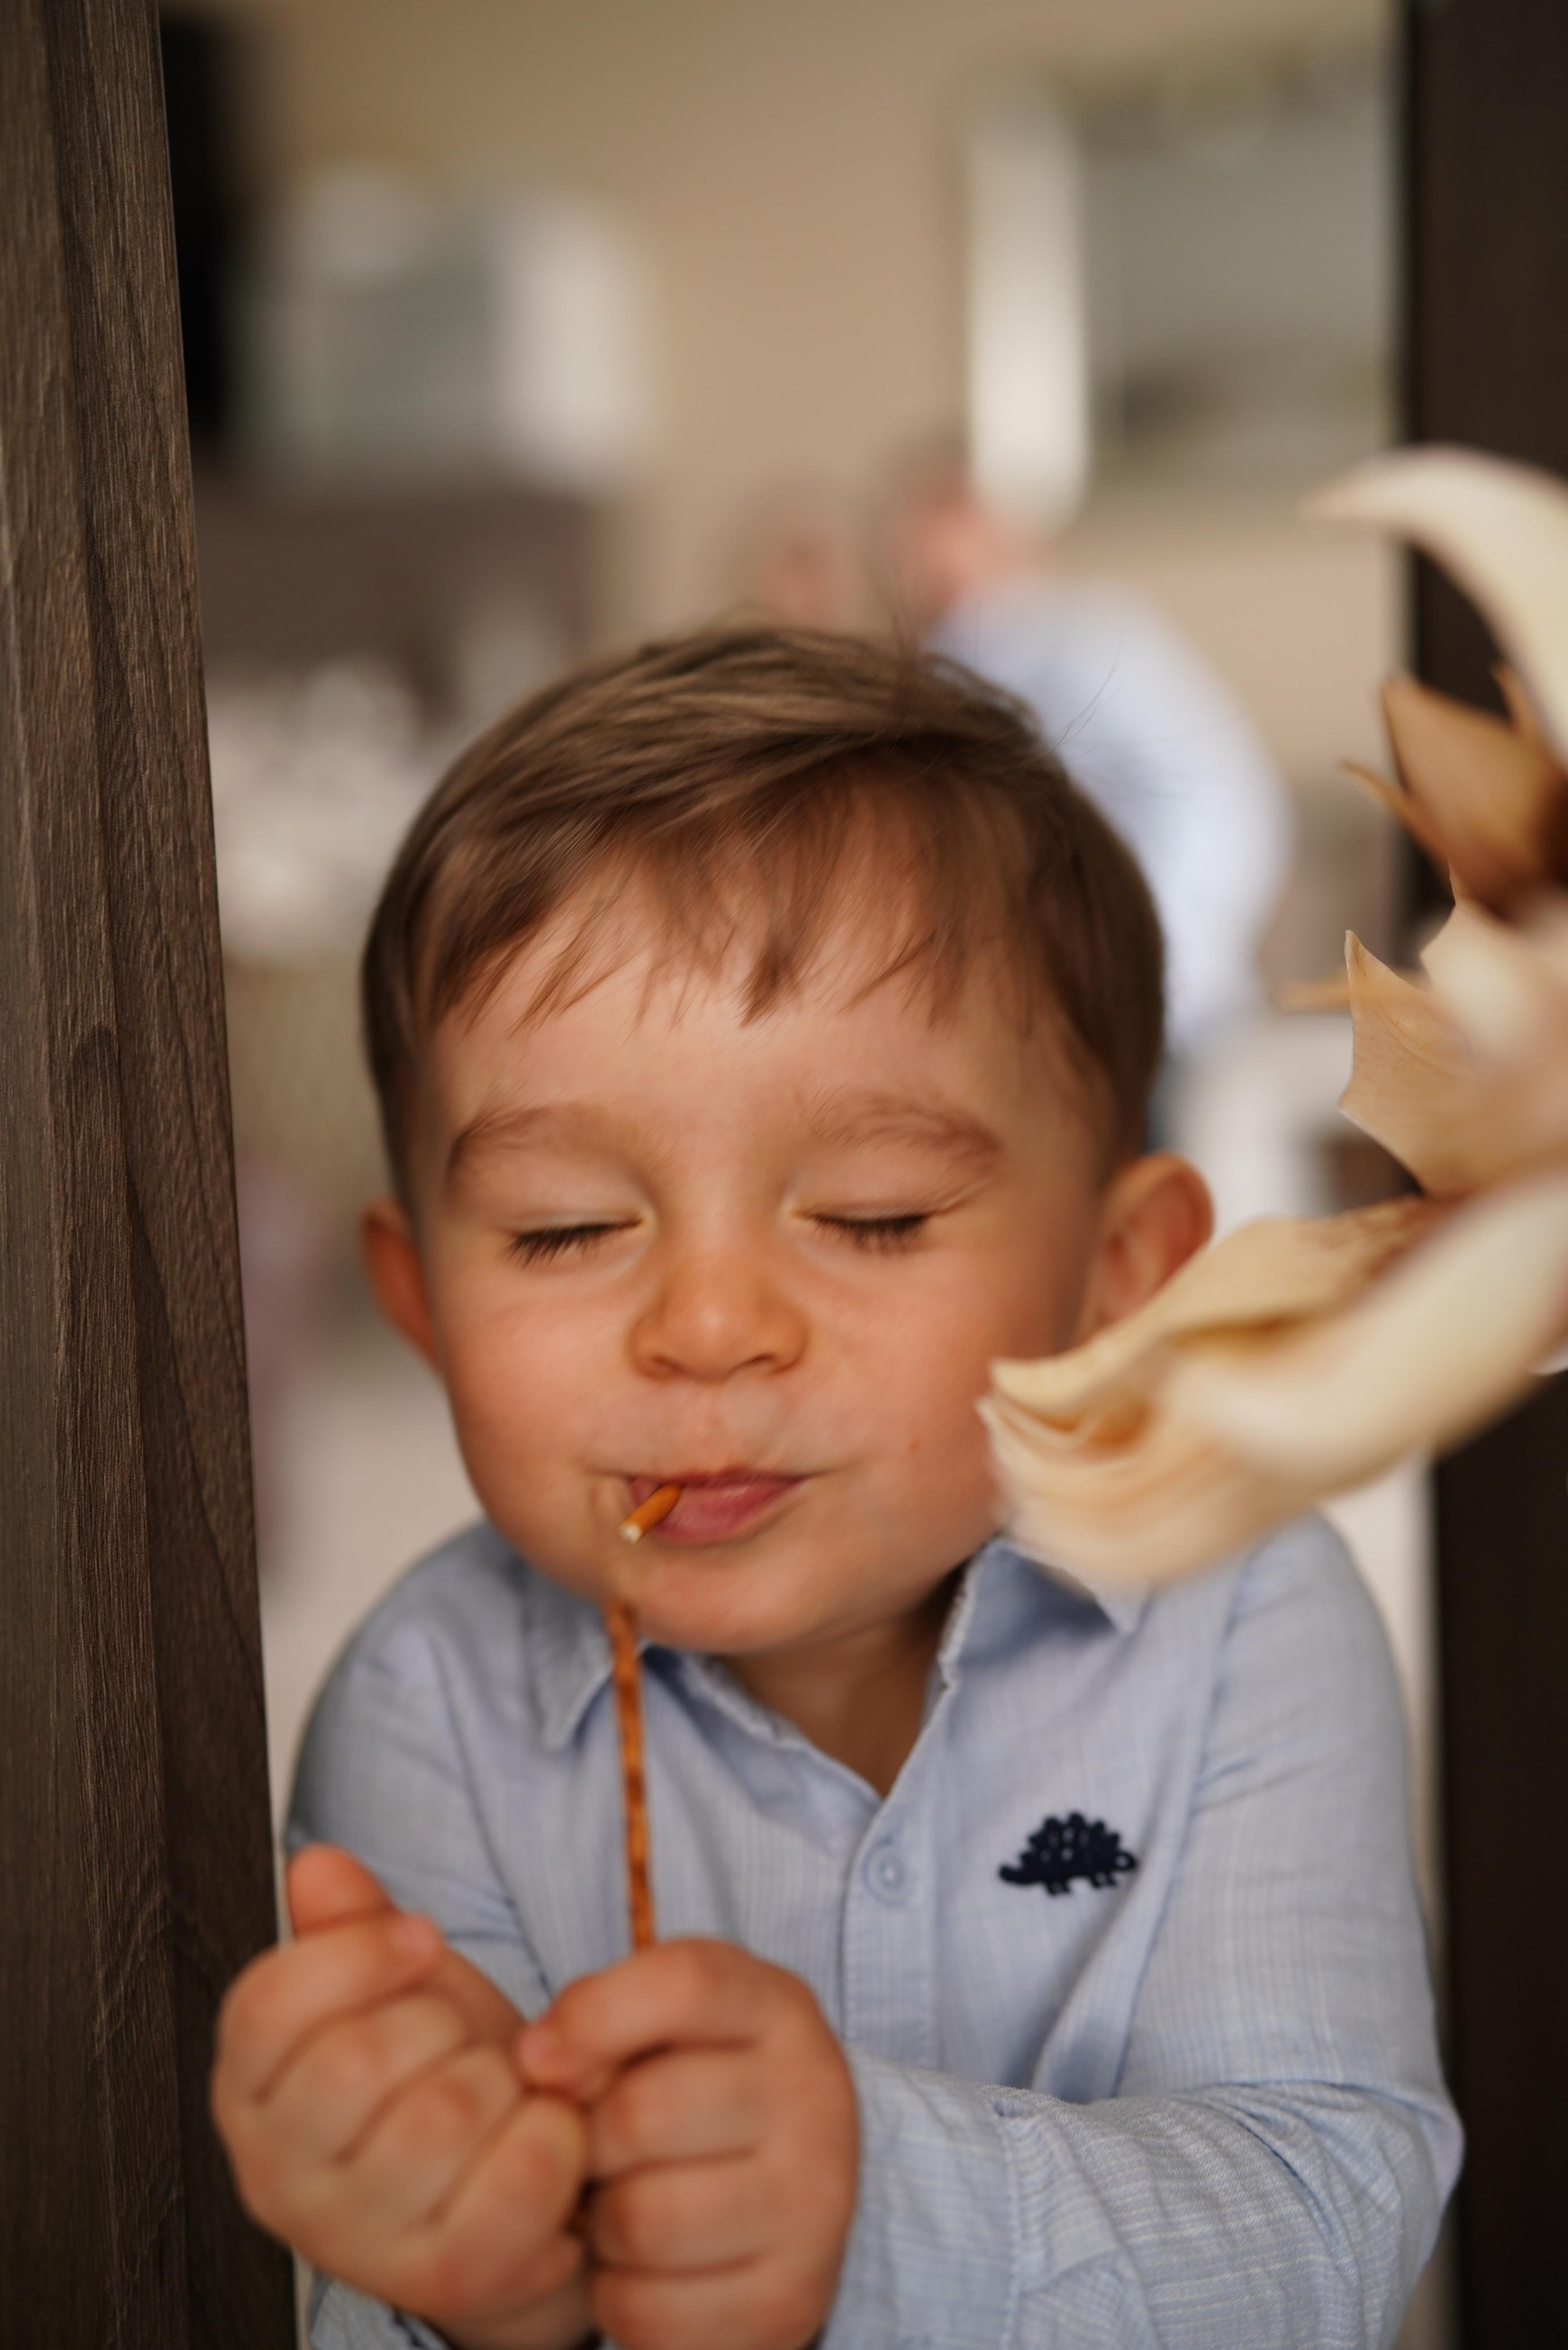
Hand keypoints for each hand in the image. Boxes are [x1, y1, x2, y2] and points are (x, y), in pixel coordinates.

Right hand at [211, 1845, 592, 2349]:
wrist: (513, 2189)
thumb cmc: (444, 2078)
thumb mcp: (395, 1989)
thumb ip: (350, 1925)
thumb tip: (316, 1867)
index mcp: (252, 2096)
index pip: (265, 2006)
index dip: (356, 1952)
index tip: (419, 1938)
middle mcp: (280, 2181)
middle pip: (357, 2058)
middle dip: (439, 2022)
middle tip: (459, 2040)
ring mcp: (359, 2241)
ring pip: (444, 2111)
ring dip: (501, 2077)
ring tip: (499, 2090)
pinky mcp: (448, 2277)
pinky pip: (520, 2170)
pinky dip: (555, 2129)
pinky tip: (541, 2130)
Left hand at [519, 1939, 857, 2349]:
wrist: (780, 2199)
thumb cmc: (692, 2089)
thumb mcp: (662, 2025)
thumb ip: (599, 2016)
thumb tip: (539, 2062)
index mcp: (781, 2010)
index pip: (685, 1985)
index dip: (592, 2016)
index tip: (536, 2060)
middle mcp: (816, 2099)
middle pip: (643, 2113)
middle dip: (586, 2142)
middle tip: (595, 2154)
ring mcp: (816, 2206)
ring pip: (643, 2221)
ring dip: (600, 2226)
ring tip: (620, 2207)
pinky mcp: (793, 2301)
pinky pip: (651, 2310)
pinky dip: (619, 2297)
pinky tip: (642, 2269)